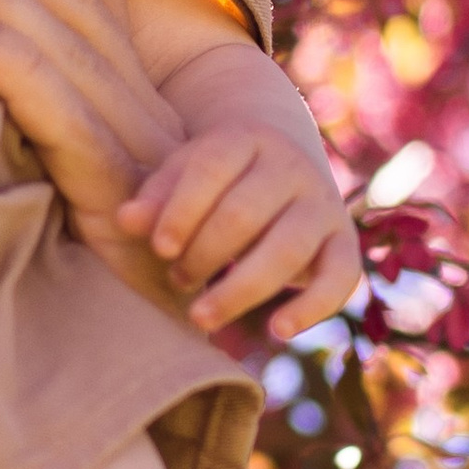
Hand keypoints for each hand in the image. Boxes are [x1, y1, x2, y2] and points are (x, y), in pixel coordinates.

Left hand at [0, 0, 190, 312]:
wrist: (181, 346)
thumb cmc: (111, 257)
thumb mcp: (75, 166)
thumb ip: (41, 103)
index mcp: (129, 83)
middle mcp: (137, 97)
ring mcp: (130, 141)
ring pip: (50, 41)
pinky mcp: (113, 191)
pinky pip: (56, 116)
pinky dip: (5, 62)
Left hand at [114, 71, 360, 339]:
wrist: (282, 162)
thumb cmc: (216, 177)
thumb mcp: (184, 172)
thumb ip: (156, 195)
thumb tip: (126, 221)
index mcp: (245, 137)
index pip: (211, 167)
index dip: (182, 209)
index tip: (158, 248)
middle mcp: (291, 166)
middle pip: (244, 213)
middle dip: (203, 254)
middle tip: (176, 279)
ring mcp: (322, 202)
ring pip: (288, 248)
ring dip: (240, 289)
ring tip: (201, 317)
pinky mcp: (343, 241)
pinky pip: (341, 276)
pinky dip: (313, 306)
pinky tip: (277, 332)